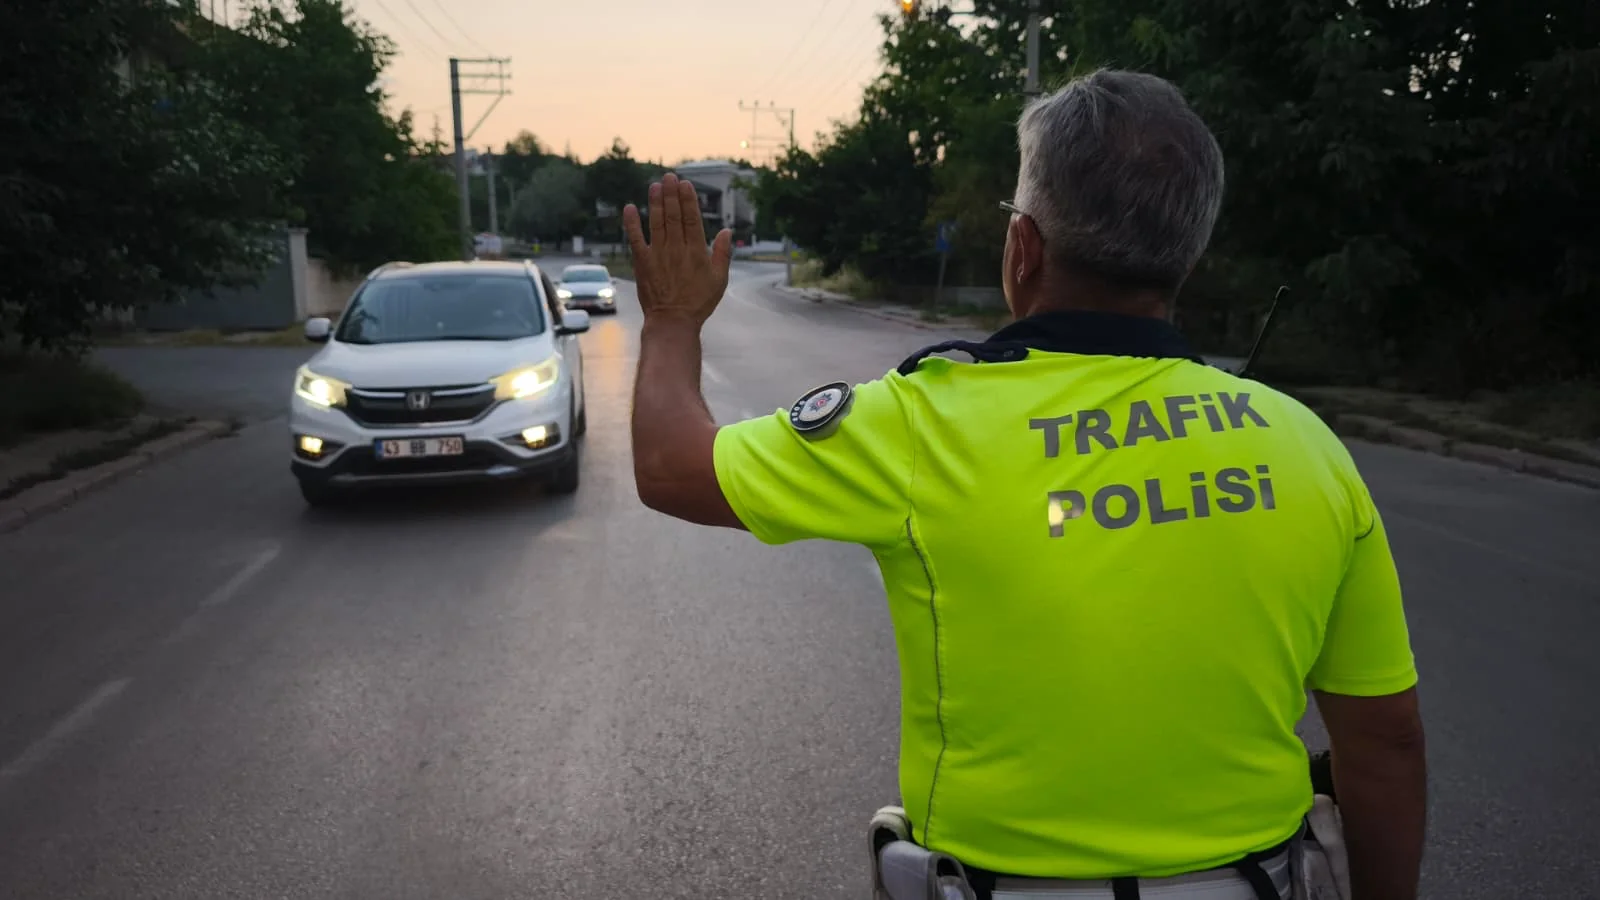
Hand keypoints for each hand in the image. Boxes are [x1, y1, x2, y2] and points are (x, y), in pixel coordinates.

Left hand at [623, 172, 733, 325]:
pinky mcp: (643, 263)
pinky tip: (630, 208)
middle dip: (671, 194)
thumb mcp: (719, 280)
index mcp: (696, 252)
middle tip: (668, 177)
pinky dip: (632, 223)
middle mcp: (677, 250)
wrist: (673, 322)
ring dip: (655, 203)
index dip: (687, 200)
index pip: (691, 219)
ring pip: (656, 223)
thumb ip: (723, 254)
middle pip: (673, 216)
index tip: (684, 184)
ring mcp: (658, 255)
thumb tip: (728, 231)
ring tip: (654, 186)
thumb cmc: (699, 302)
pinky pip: (636, 239)